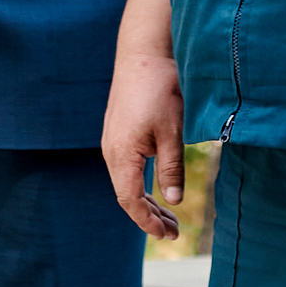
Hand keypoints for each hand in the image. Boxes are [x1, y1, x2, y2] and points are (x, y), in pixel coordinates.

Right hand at [100, 50, 185, 238]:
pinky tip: (156, 186)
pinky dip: (141, 183)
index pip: (130, 201)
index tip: (168, 234)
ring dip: (146, 201)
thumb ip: (171, 167)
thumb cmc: (159, 88)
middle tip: (174, 231)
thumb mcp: (172, 130)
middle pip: (126, 195)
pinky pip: (126, 167)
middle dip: (149, 216)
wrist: (142, 52)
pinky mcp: (118, 131)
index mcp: (121, 154)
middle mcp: (111, 151)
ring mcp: (113, 141)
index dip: (147, 221)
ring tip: (168, 216)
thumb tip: (173, 200)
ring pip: (126, 182)